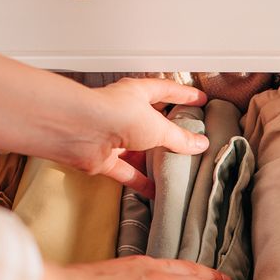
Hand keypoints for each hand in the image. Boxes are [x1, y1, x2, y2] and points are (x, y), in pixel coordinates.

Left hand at [78, 78, 209, 197]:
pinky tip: (154, 189)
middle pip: (151, 121)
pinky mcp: (104, 158)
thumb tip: (199, 144)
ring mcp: (113, 135)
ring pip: (138, 149)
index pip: (165, 90)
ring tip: (175, 167)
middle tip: (189, 138)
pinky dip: (139, 181)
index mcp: (137, 94)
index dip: (183, 95)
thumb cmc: (114, 114)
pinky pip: (126, 171)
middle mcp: (124, 112)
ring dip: (154, 159)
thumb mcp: (157, 126)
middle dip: (169, 130)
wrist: (81, 132)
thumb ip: (179, 137)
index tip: (199, 100)